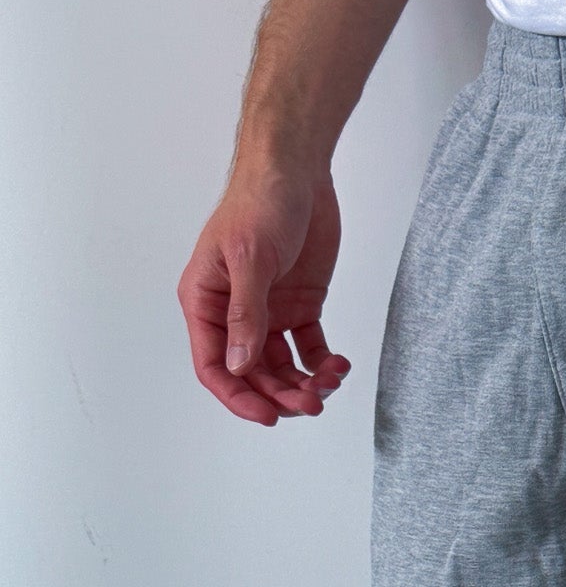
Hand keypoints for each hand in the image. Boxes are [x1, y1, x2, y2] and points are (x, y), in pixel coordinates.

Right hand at [178, 163, 351, 426]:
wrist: (296, 170)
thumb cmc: (259, 202)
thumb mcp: (250, 259)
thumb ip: (246, 315)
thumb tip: (239, 366)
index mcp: (205, 302)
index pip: (213, 365)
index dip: (238, 397)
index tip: (269, 417)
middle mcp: (233, 313)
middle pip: (252, 374)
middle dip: (281, 395)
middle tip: (313, 404)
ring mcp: (268, 311)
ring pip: (283, 367)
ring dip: (305, 384)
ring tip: (330, 382)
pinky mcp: (300, 305)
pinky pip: (309, 348)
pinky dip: (323, 363)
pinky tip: (339, 365)